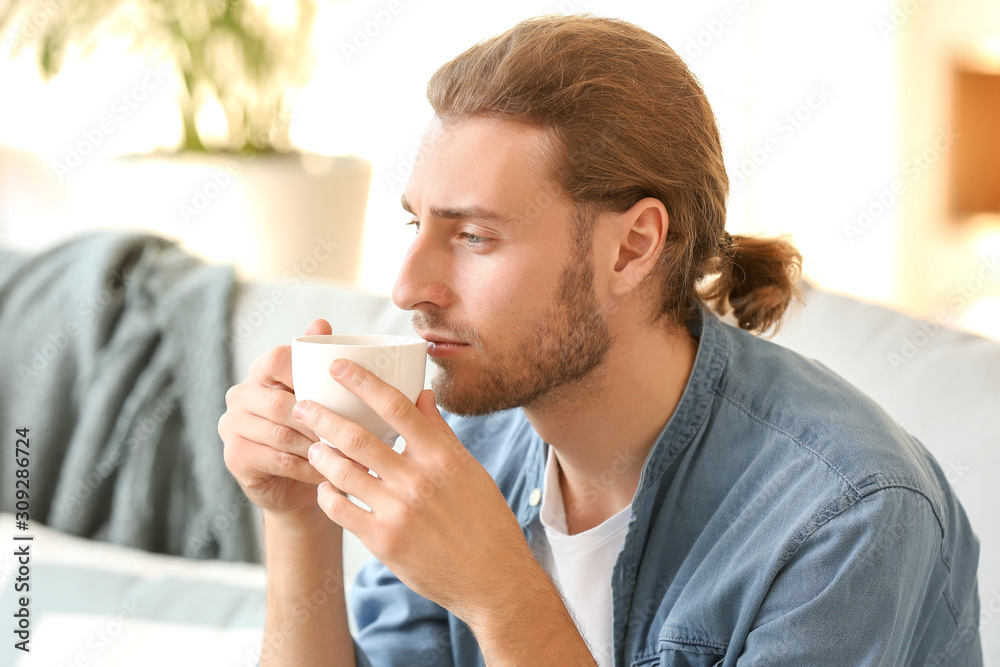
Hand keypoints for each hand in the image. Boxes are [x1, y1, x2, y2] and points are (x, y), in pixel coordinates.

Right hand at [219, 318, 335, 522]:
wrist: (297, 486)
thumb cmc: (314, 432)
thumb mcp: (321, 395)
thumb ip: (317, 360)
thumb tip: (321, 322)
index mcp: (260, 373)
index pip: (276, 359)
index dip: (305, 373)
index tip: (340, 389)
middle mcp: (239, 395)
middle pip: (280, 403)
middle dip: (318, 420)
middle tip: (352, 433)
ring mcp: (231, 426)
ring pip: (281, 434)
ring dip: (317, 446)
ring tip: (347, 455)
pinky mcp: (234, 457)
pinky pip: (278, 460)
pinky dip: (307, 467)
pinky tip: (328, 472)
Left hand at [294, 360, 539, 623]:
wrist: (492, 579)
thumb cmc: (485, 520)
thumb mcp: (470, 469)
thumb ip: (440, 432)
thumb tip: (421, 395)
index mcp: (442, 456)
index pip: (395, 406)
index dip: (362, 382)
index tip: (338, 368)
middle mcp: (418, 480)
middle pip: (357, 436)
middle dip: (322, 417)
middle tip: (302, 405)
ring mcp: (399, 512)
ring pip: (343, 471)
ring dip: (320, 454)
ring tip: (311, 446)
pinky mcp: (383, 542)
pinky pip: (341, 510)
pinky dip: (328, 494)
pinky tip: (326, 486)